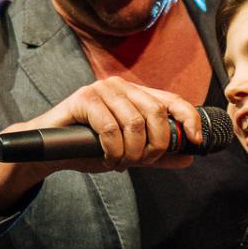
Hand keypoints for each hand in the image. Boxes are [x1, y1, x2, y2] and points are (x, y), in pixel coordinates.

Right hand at [4, 76, 202, 172]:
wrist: (50, 151)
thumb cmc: (88, 148)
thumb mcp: (129, 152)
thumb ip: (157, 155)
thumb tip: (189, 157)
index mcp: (136, 94)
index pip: (173, 100)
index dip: (189, 120)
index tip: (197, 142)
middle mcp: (122, 86)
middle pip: (157, 115)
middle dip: (153, 147)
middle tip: (139, 162)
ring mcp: (102, 89)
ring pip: (135, 124)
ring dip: (131, 153)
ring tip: (119, 162)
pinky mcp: (84, 98)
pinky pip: (111, 128)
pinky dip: (113, 151)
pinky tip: (107, 159)